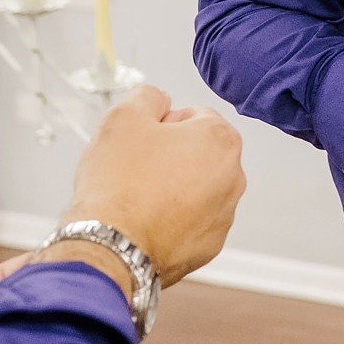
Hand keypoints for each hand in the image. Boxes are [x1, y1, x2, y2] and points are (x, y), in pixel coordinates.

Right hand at [65, 86, 247, 285]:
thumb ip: (148, 96)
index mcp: (221, 140)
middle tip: (134, 169)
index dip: (160, 125)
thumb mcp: (123, 116)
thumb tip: (158, 100)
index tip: (140, 141)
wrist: (110, 247)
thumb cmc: (118, 186)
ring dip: (171, 188)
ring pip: (194, 188)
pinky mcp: (209, 245)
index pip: (192, 116)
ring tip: (136, 197)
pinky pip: (190, 221)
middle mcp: (233, 177)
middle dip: (168, 156)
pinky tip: (144, 222)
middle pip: (197, 153)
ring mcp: (224, 214)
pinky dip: (171, 219)